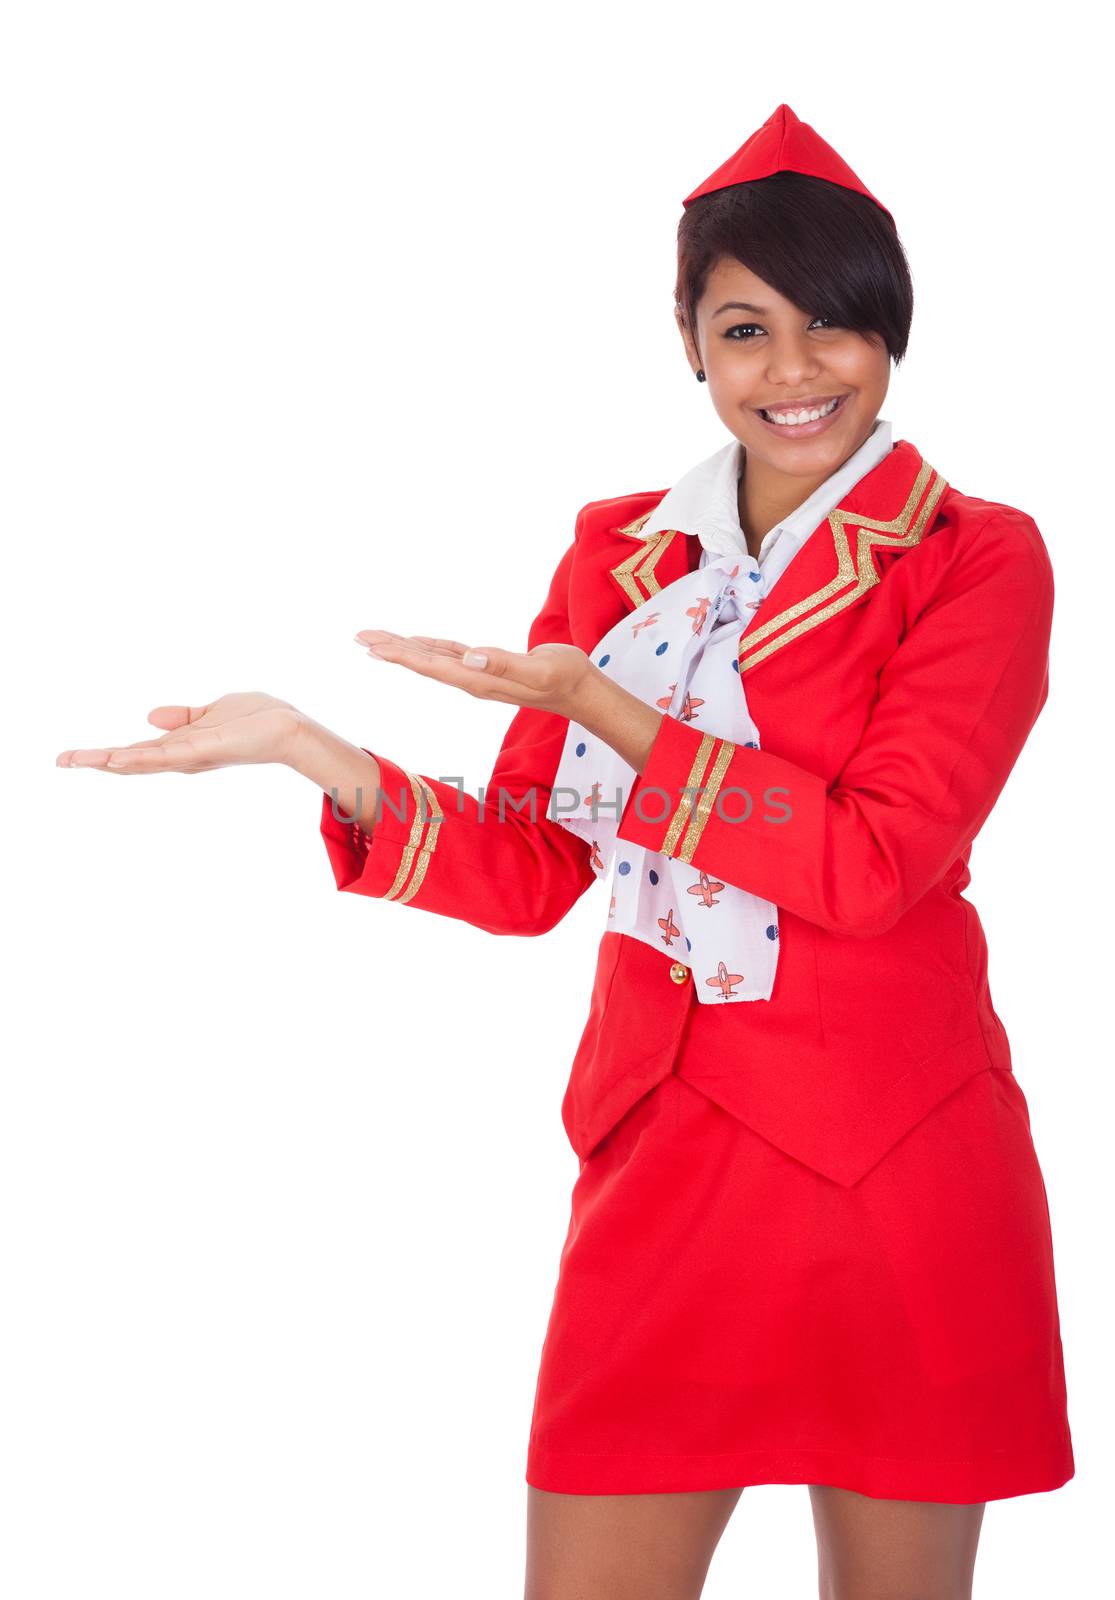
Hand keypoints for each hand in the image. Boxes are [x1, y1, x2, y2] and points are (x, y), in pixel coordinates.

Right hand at [56, 692, 302, 772]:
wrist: (288, 729)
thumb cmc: (258, 720)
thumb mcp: (212, 712)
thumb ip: (182, 717)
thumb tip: (149, 716)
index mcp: (182, 746)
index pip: (137, 752)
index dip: (106, 754)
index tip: (75, 755)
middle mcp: (182, 757)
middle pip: (130, 761)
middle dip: (95, 760)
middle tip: (60, 760)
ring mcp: (191, 756)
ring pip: (140, 761)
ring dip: (106, 760)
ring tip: (74, 759)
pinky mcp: (203, 751)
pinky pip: (166, 757)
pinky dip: (139, 759)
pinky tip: (115, 759)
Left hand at [355, 629, 594, 719]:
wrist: (581, 691)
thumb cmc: (564, 678)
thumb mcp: (538, 670)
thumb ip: (503, 664)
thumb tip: (468, 657)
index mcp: (477, 680)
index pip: (431, 666)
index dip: (400, 655)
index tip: (372, 646)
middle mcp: (472, 679)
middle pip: (423, 662)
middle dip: (390, 649)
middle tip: (359, 636)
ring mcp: (478, 674)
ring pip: (432, 658)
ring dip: (404, 648)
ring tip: (376, 639)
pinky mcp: (487, 666)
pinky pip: (450, 655)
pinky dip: (430, 647)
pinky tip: (417, 643)